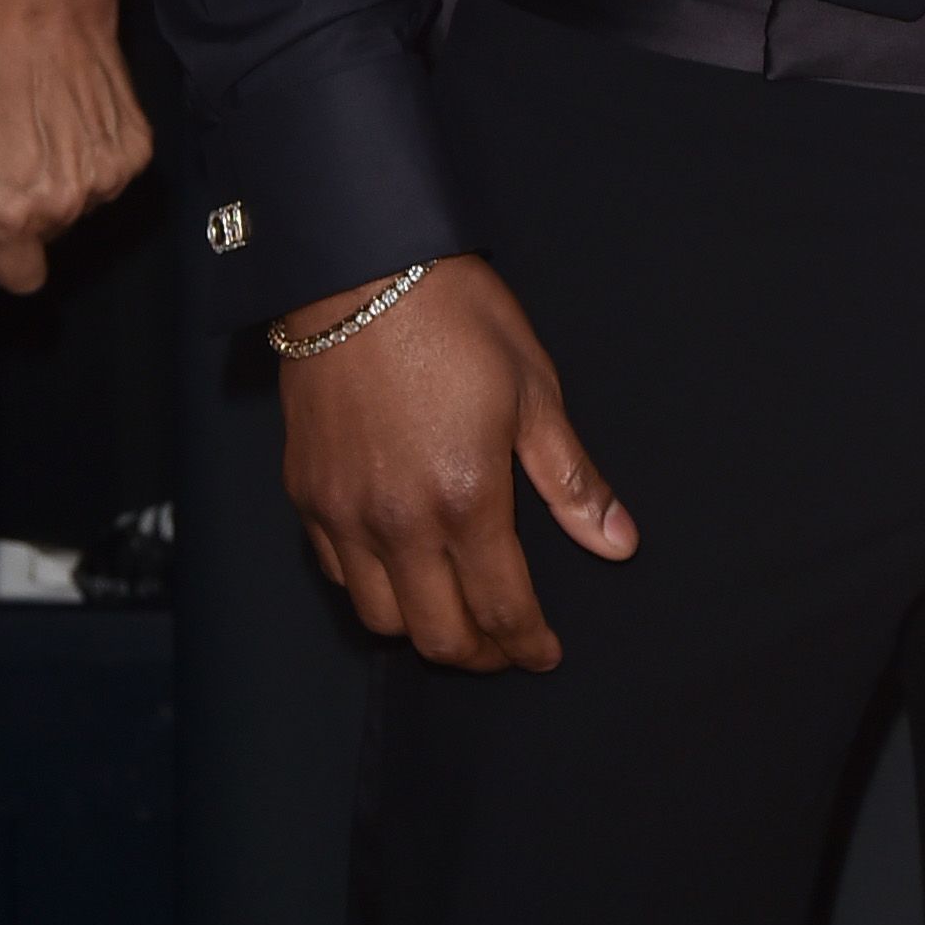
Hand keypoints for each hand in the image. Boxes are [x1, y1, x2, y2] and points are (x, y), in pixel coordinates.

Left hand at [0, 0, 151, 292]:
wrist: (42, 4)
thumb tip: (4, 210)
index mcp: (11, 212)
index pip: (19, 275)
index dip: (7, 249)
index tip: (5, 221)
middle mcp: (63, 205)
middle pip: (47, 236)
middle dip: (29, 204)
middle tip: (14, 153)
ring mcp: (106, 178)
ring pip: (81, 204)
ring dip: (64, 177)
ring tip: (44, 127)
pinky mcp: (137, 149)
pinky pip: (111, 173)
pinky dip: (94, 152)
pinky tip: (75, 116)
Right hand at [279, 252, 636, 670]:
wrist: (361, 270)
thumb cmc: (458, 319)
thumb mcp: (534, 391)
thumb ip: (571, 480)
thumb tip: (619, 541)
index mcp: (467, 499)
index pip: (502, 607)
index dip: (527, 643)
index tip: (545, 655)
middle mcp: (399, 523)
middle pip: (436, 633)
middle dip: (477, 654)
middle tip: (504, 648)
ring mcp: (344, 512)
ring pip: (379, 617)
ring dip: (421, 629)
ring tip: (453, 614)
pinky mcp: (306, 493)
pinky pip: (335, 572)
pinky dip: (370, 588)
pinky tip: (397, 570)